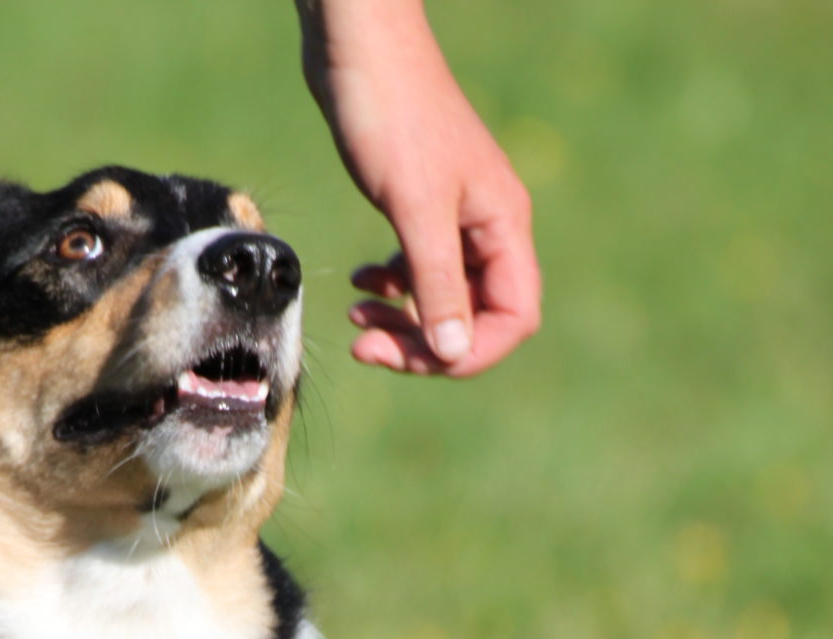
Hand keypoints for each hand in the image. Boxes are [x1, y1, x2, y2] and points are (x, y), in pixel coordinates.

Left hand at [297, 0, 540, 374]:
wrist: (358, 47)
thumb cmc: (392, 116)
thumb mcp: (416, 212)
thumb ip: (438, 286)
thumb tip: (452, 355)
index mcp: (504, 225)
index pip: (513, 318)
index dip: (470, 352)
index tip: (418, 358)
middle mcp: (489, 226)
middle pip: (474, 318)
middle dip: (423, 342)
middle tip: (367, 345)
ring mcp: (456, 218)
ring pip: (442, 299)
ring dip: (402, 322)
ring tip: (357, 318)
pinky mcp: (422, 207)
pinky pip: (419, 272)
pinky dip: (391, 288)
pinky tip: (362, 283)